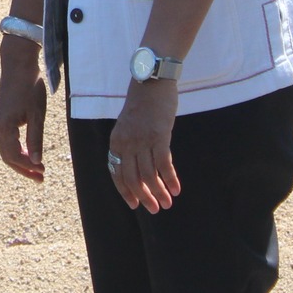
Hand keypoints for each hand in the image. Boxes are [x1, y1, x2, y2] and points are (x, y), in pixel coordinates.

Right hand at [0, 41, 47, 181]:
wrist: (18, 65)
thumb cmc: (29, 88)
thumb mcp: (37, 115)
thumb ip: (36, 139)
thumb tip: (37, 162)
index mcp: (3, 126)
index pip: (14, 156)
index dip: (28, 167)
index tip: (43, 173)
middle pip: (7, 156)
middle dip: (24, 168)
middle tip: (41, 179)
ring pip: (6, 149)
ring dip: (21, 160)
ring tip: (37, 169)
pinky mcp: (0, 118)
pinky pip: (6, 140)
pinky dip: (17, 150)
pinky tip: (29, 153)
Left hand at [109, 78, 180, 211]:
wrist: (151, 83)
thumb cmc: (142, 106)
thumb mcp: (128, 127)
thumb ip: (130, 146)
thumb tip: (139, 171)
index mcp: (116, 142)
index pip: (117, 174)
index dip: (126, 192)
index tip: (135, 205)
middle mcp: (126, 143)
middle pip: (133, 178)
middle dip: (144, 197)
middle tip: (154, 209)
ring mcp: (142, 140)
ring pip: (149, 174)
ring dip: (159, 192)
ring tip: (167, 203)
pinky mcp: (159, 136)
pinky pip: (164, 164)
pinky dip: (170, 179)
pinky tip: (176, 189)